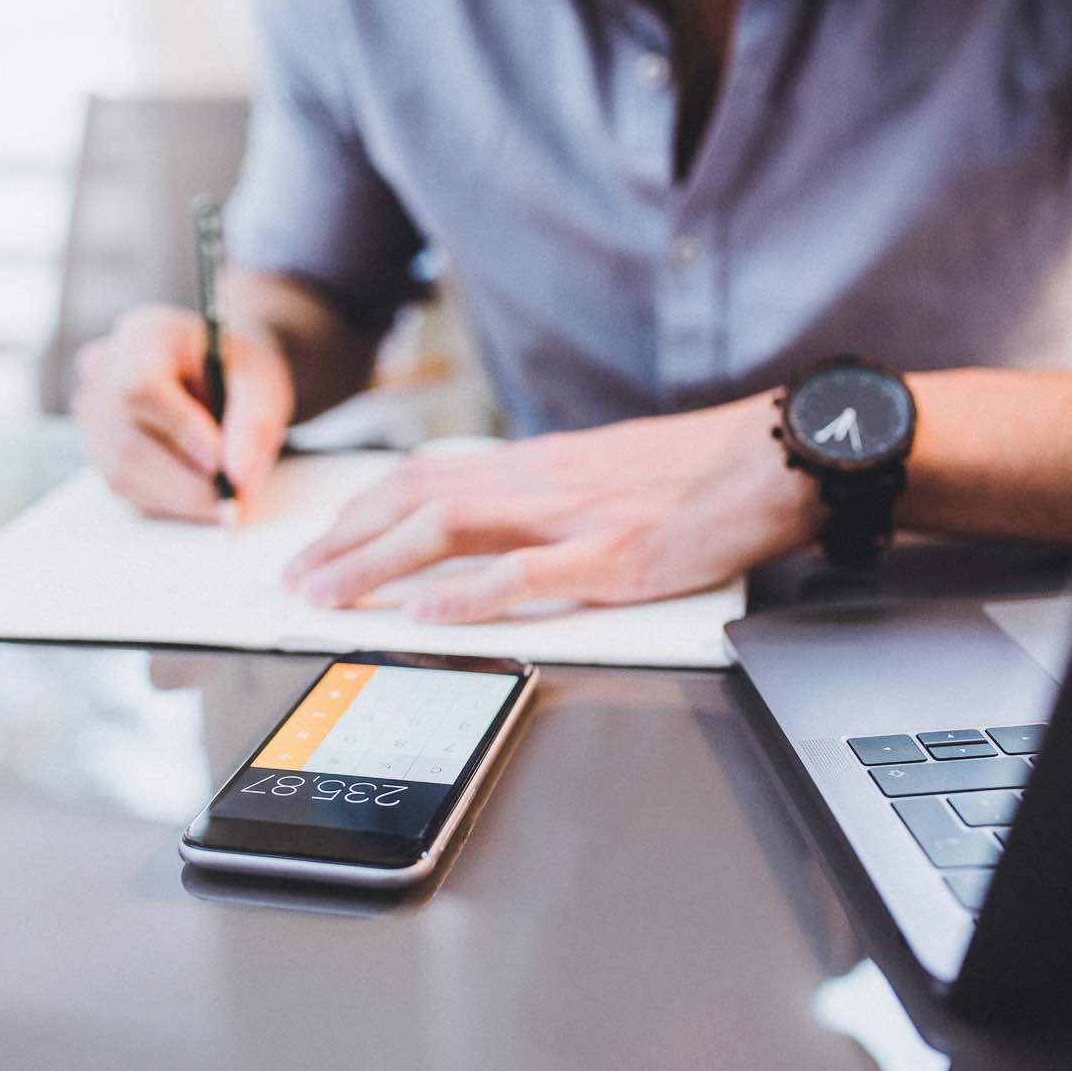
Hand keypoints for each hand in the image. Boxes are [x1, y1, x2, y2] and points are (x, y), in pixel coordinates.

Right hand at [72, 304, 293, 520]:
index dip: (180, 431)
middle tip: (235, 497)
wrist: (221, 376)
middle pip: (128, 443)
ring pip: (124, 474)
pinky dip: (170, 501)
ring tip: (225, 488)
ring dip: (181, 497)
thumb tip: (239, 482)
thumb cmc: (239, 373)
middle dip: (187, 483)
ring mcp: (91, 414)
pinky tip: (200, 485)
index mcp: (144, 335)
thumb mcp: (263, 386)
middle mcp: (103, 372)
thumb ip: (255, 427)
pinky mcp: (97, 451)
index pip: (141, 387)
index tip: (222, 464)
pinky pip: (127, 491)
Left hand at [281, 393, 820, 621]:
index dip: (361, 512)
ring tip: (328, 594)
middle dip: (346, 543)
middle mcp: (539, 482)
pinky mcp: (613, 556)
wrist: (776, 459)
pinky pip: (527, 574)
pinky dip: (468, 594)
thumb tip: (484, 519)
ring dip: (378, 564)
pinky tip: (426, 611)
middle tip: (295, 579)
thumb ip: (539, 495)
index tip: (318, 543)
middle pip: (416, 502)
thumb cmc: (696, 471)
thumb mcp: (600, 471)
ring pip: (450, 530)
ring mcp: (572, 518)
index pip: (424, 479)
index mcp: (535, 465)